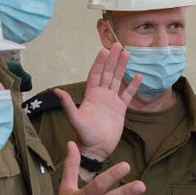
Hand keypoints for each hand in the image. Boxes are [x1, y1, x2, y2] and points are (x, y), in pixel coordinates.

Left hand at [55, 44, 139, 162]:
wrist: (96, 149)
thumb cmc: (85, 136)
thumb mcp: (76, 120)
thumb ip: (68, 105)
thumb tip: (57, 91)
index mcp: (91, 95)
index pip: (96, 74)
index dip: (100, 62)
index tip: (105, 50)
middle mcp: (101, 95)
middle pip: (107, 73)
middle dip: (112, 59)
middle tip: (118, 45)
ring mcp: (111, 101)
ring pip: (117, 80)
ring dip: (122, 68)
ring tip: (127, 54)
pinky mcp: (120, 109)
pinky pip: (127, 94)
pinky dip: (133, 85)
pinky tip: (138, 76)